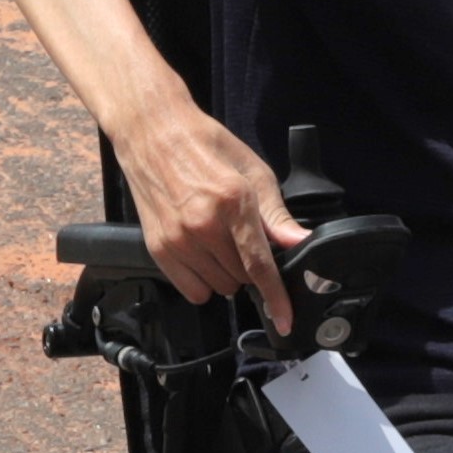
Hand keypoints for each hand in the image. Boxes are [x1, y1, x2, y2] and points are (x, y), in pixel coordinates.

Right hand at [116, 99, 309, 332]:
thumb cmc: (204, 146)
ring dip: (227, 274)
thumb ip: (276, 215)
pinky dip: (204, 282)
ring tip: (219, 240)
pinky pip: (192, 290)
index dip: (277, 298)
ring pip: (219, 288)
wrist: (153, 132)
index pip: (260, 265)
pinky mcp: (158, 248)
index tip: (284, 320)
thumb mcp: (253, 172)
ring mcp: (178, 239)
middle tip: (242, 237)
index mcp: (233, 203)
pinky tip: (203, 255)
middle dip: (250, 267)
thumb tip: (299, 242)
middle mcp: (203, 225)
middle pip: (242, 279)